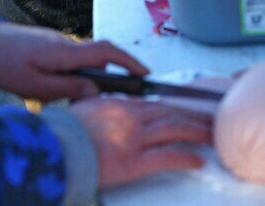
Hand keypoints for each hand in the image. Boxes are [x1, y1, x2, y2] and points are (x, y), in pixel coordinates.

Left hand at [0, 22, 147, 100]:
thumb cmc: (1, 64)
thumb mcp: (34, 86)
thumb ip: (67, 89)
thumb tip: (96, 93)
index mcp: (64, 52)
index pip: (107, 52)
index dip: (130, 62)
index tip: (145, 75)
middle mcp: (64, 43)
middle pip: (99, 58)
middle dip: (112, 75)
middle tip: (117, 96)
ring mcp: (57, 43)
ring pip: (83, 61)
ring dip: (87, 78)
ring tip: (75, 98)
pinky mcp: (48, 46)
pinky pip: (70, 60)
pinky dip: (73, 74)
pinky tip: (59, 89)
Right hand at [70, 96, 211, 188]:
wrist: (53, 148)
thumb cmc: (62, 133)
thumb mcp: (83, 109)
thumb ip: (101, 105)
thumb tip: (108, 104)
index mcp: (118, 104)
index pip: (156, 102)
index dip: (177, 106)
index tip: (190, 108)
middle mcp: (131, 117)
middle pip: (171, 113)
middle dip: (194, 116)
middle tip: (212, 120)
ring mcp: (134, 138)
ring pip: (175, 130)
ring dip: (197, 132)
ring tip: (212, 136)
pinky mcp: (133, 162)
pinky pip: (166, 157)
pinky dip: (185, 158)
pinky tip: (198, 161)